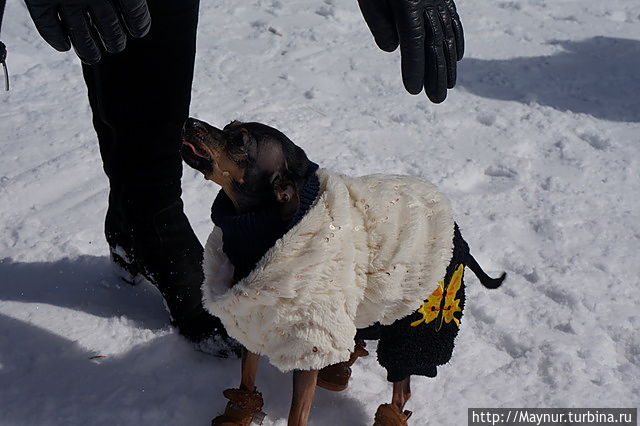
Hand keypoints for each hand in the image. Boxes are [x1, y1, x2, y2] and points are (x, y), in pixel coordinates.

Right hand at [25, 0, 150, 64]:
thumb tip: (133, 4)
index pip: (134, 12)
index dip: (138, 24)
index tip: (138, 32)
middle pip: (110, 27)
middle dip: (114, 40)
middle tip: (115, 46)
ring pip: (81, 32)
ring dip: (89, 47)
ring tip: (93, 57)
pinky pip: (47, 23)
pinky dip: (56, 37)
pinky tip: (63, 46)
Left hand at [357, 0, 463, 102]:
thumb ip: (379, 22)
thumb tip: (392, 48)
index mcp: (408, 2)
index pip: (414, 41)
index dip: (415, 67)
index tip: (414, 90)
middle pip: (435, 42)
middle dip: (436, 73)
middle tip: (437, 99)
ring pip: (446, 33)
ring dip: (448, 62)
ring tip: (448, 86)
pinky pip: (452, 18)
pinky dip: (455, 39)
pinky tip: (456, 57)